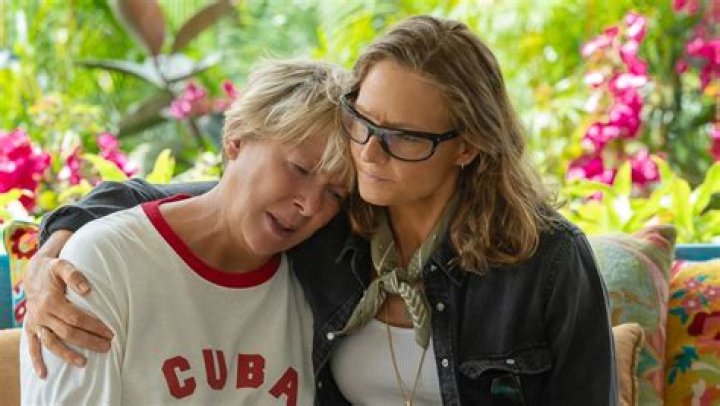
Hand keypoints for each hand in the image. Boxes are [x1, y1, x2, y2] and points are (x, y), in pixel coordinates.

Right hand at [24, 230, 113, 377]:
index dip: (94, 326)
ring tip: (85, 363)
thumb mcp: (63, 265)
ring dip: (67, 354)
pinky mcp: (31, 328)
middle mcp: (42, 314)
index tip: (110, 332)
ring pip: (51, 343)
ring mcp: (35, 323)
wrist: (32, 272)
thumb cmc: (53, 269)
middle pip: (67, 333)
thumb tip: (87, 289)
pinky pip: (32, 346)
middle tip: (107, 347)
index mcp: (51, 301)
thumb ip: (75, 275)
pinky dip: (36, 361)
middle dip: (88, 341)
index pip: (76, 318)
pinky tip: (44, 374)